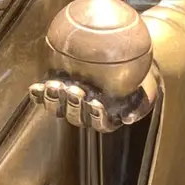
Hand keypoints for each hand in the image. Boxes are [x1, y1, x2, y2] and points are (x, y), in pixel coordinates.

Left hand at [29, 71, 157, 132]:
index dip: (98, 116)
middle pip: (77, 116)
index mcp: (107, 118)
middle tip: (75, 91)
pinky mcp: (58, 90)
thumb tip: (128, 119)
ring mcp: (70, 103)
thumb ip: (143, 102)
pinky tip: (34, 87)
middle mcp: (86, 114)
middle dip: (74, 106)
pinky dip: (39, 94)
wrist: (127, 61)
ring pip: (60, 109)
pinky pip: (46, 95)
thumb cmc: (141, 77)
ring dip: (55, 100)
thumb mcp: (149, 88)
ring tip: (54, 87)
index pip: (102, 122)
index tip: (97, 103)